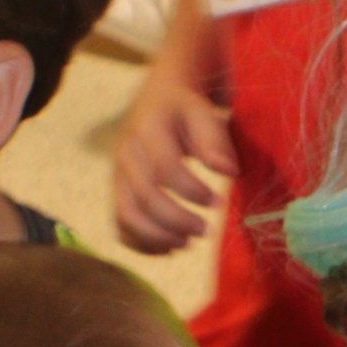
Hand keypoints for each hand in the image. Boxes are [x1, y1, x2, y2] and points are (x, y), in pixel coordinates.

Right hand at [113, 71, 236, 252]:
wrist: (156, 97)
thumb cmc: (185, 108)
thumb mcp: (203, 112)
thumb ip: (214, 140)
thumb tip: (228, 171)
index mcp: (148, 130)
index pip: (164, 167)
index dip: (190, 190)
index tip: (217, 202)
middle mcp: (126, 154)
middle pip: (143, 196)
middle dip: (175, 220)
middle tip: (206, 231)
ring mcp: (118, 174)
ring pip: (126, 214)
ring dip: (156, 237)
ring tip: (186, 244)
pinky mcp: (117, 190)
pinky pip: (119, 224)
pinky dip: (139, 243)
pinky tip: (168, 249)